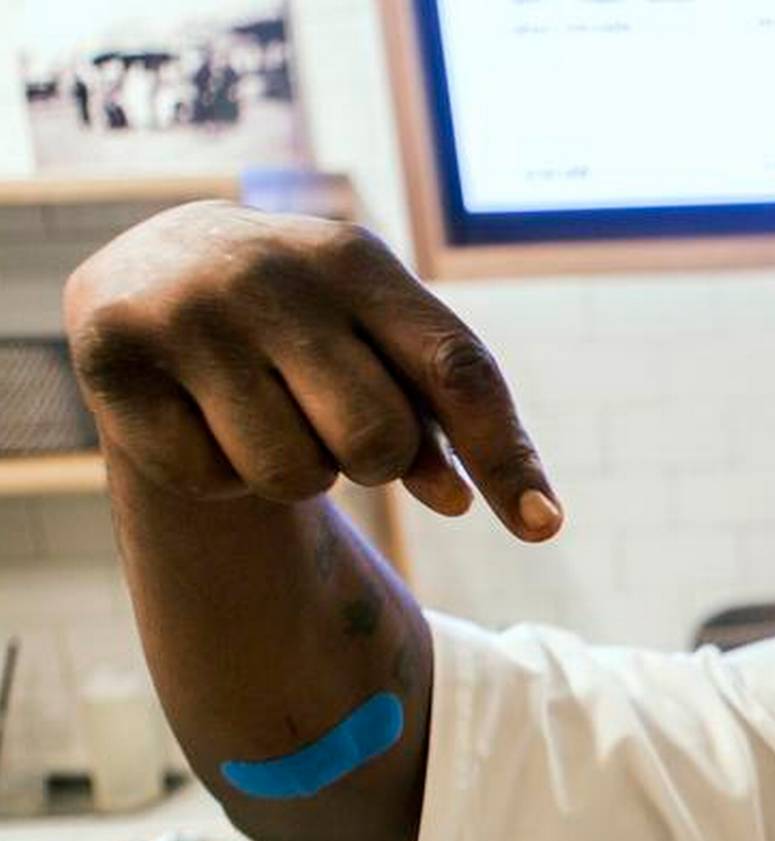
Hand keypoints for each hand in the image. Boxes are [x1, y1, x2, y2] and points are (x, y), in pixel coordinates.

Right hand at [63, 201, 560, 539]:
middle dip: (372, 462)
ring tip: (265, 412)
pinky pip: (206, 480)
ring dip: (294, 473)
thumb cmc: (309, 324)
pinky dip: (216, 473)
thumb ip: (446, 420)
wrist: (161, 266)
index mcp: (357, 259)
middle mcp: (269, 273)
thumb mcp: (381, 343)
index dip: (506, 455)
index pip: (456, 368)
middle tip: (332, 422)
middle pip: (376, 442)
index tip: (546, 528)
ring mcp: (185, 311)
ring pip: (292, 476)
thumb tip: (507, 510)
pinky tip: (202, 414)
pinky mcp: (110, 357)